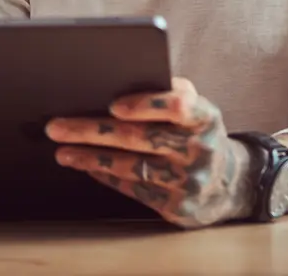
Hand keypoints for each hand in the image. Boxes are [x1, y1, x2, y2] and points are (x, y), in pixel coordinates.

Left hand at [46, 77, 253, 229]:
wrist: (228, 182)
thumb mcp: (197, 108)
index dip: (146, 104)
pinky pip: (134, 189)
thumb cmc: (198, 135)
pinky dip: (106, 176)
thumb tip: (124, 79)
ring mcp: (190, 182)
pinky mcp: (178, 207)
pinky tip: (87, 166)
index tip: (113, 105)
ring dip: (91, 158)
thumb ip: (169, 92)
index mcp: (206, 117)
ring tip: (63, 151)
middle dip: (94, 131)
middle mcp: (201, 150)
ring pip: (132, 167)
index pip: (178, 106)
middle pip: (141, 138)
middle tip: (58, 127)